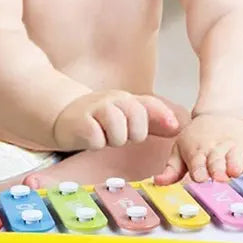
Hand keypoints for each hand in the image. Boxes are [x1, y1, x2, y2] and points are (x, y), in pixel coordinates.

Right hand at [52, 90, 181, 151]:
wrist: (65, 114)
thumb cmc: (100, 118)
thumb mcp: (127, 116)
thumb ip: (152, 120)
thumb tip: (178, 128)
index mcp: (127, 99)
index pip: (150, 105)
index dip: (164, 116)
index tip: (176, 128)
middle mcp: (114, 100)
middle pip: (137, 120)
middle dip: (133, 133)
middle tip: (119, 133)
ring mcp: (97, 109)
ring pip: (119, 133)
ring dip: (113, 140)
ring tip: (104, 134)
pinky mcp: (82, 123)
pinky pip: (99, 141)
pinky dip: (96, 143)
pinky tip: (90, 136)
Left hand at [154, 112, 242, 183]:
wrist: (223, 114)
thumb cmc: (199, 137)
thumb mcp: (181, 149)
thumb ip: (171, 169)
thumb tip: (158, 182)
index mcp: (197, 151)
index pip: (197, 164)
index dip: (199, 172)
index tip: (200, 178)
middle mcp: (216, 150)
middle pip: (217, 163)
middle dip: (218, 171)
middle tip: (219, 177)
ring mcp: (234, 148)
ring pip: (236, 160)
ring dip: (235, 167)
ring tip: (233, 171)